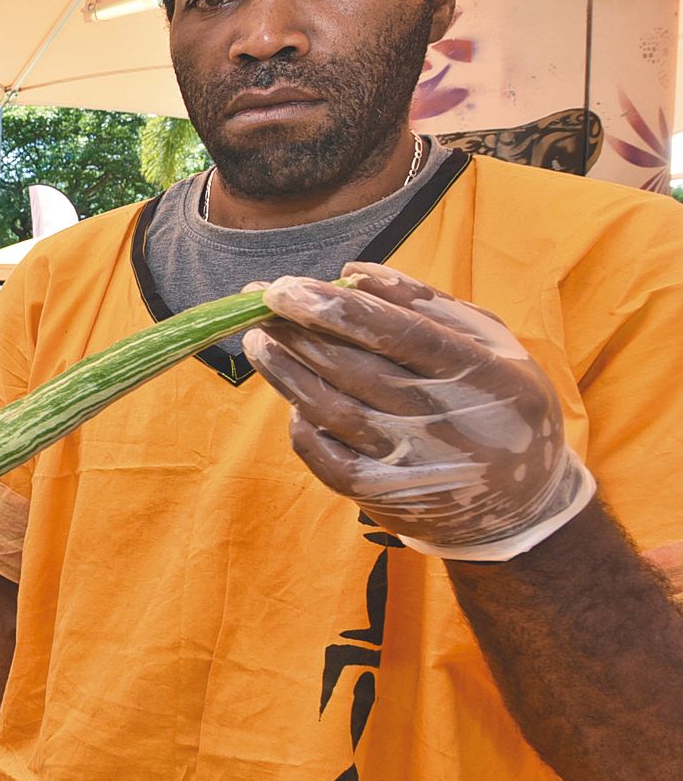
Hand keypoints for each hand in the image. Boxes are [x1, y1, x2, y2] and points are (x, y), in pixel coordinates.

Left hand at [242, 262, 594, 561]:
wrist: (522, 509)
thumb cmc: (500, 406)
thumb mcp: (492, 346)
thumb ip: (428, 305)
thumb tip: (355, 271)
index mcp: (484, 377)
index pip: (401, 335)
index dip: (339, 309)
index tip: (287, 287)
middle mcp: (449, 424)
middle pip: (355, 370)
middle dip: (299, 331)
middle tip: (260, 300)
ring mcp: (413, 465)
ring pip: (332, 411)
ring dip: (286, 371)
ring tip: (259, 338)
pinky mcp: (384, 498)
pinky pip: (325, 457)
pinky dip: (303, 424)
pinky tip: (292, 397)